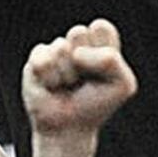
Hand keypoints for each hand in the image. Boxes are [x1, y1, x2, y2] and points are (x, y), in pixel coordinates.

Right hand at [21, 19, 133, 138]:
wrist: (69, 129)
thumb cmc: (97, 105)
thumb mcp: (122, 85)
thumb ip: (111, 61)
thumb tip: (75, 53)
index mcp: (100, 42)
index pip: (100, 27)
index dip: (102, 50)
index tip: (104, 72)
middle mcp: (76, 42)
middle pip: (77, 32)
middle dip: (83, 60)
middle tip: (84, 79)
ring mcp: (55, 50)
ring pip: (60, 49)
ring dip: (67, 75)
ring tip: (68, 87)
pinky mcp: (36, 60)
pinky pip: (43, 61)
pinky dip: (50, 79)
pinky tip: (52, 88)